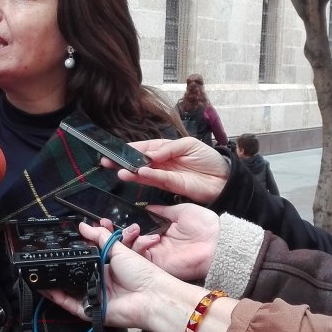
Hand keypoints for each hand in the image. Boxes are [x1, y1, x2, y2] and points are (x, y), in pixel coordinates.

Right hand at [40, 221, 186, 331]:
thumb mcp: (118, 248)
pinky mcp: (92, 311)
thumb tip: (83, 226)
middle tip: (45, 262)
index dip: (72, 257)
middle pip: (75, 277)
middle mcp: (99, 284)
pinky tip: (46, 289)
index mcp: (106, 269)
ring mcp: (94, 299)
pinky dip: (58, 298)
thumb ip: (99, 237)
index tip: (58, 249)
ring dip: (55, 285)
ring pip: (69, 292)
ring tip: (40, 275)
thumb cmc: (142, 273)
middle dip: (61, 271)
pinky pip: (71, 305)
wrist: (152, 296)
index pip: (84, 262)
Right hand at [100, 138, 228, 204]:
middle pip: (139, 161)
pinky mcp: (172, 186)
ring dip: (132, 172)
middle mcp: (162, 162)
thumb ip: (169, 148)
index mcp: (166, 149)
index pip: (145, 148)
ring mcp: (166, 175)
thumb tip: (152, 153)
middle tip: (107, 162)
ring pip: (144, 173)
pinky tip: (139, 173)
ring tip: (119, 171)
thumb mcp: (190, 145)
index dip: (131, 149)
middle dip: (123, 162)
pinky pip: (157, 180)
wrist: (224, 178)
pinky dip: (148, 177)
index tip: (117, 150)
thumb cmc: (209, 158)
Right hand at [103, 203, 219, 281]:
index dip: (119, 224)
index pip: (133, 229)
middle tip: (101, 224)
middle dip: (112, 233)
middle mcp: (153, 245)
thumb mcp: (181, 211)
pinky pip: (139, 258)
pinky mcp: (157, 265)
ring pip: (127, 251)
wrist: (218, 241)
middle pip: (125, 241)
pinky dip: (137, 247)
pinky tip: (144, 238)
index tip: (106, 218)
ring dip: (122, 239)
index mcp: (159, 232)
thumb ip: (162, 211)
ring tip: (126, 229)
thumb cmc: (205, 225)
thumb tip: (147, 207)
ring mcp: (154, 256)